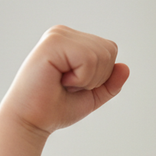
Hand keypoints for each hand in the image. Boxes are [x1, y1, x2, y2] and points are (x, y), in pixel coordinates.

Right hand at [0, 26, 129, 137]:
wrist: (31, 122)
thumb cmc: (55, 108)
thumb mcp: (92, 96)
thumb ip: (110, 83)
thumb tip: (125, 67)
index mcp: (72, 41)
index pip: (110, 50)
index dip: (100, 76)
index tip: (74, 85)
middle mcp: (63, 33)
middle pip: (109, 50)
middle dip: (96, 77)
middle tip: (69, 86)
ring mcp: (57, 35)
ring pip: (101, 54)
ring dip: (87, 79)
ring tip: (63, 83)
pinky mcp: (52, 43)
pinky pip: (88, 59)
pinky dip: (80, 78)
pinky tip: (60, 80)